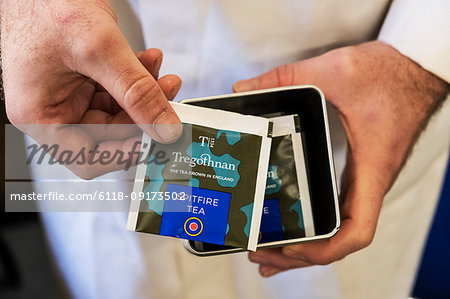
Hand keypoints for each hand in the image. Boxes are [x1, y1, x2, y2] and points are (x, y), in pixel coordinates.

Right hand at [1, 0, 181, 177]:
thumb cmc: (45, 5)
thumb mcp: (98, 50)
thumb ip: (136, 92)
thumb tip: (163, 126)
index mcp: (41, 115)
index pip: (87, 158)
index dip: (124, 153)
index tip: (154, 138)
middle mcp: (55, 110)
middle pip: (111, 133)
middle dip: (143, 115)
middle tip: (167, 98)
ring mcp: (71, 95)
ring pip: (120, 112)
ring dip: (144, 94)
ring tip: (161, 73)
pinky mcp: (85, 81)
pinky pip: (118, 91)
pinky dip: (137, 79)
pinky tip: (149, 62)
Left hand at [233, 41, 448, 276]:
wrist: (413, 69)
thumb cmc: (388, 75)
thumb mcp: (334, 71)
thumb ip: (286, 77)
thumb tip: (243, 89)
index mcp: (370, 167)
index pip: (358, 229)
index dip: (326, 248)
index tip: (291, 249)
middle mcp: (368, 182)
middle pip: (339, 239)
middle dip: (300, 255)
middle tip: (260, 255)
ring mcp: (362, 180)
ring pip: (337, 229)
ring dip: (306, 246)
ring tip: (268, 254)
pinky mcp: (356, 172)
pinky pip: (337, 211)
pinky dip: (315, 226)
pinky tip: (293, 228)